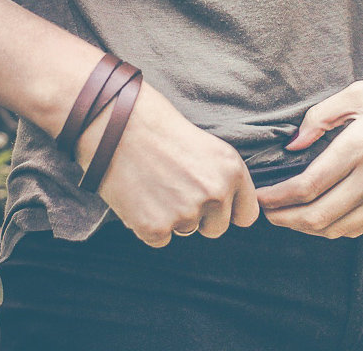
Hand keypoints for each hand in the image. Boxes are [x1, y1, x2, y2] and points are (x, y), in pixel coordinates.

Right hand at [75, 81, 259, 246]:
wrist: (115, 124)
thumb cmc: (159, 128)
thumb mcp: (206, 146)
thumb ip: (222, 178)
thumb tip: (228, 209)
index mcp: (232, 170)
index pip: (247, 215)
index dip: (229, 211)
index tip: (214, 205)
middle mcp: (215, 193)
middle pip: (217, 229)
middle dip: (199, 217)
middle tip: (174, 189)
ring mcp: (186, 213)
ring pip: (185, 232)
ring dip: (171, 217)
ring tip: (154, 185)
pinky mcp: (155, 227)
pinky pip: (159, 240)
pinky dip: (148, 224)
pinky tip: (139, 197)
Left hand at [255, 68, 362, 237]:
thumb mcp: (360, 91)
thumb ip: (321, 116)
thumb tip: (294, 146)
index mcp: (362, 144)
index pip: (308, 186)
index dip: (277, 198)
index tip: (260, 197)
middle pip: (318, 216)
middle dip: (284, 219)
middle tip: (266, 213)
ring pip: (339, 228)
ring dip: (308, 228)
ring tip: (289, 217)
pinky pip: (362, 228)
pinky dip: (336, 229)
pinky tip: (323, 218)